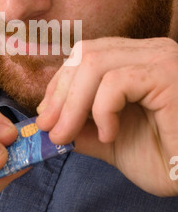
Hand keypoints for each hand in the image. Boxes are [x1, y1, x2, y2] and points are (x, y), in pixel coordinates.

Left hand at [37, 37, 177, 196]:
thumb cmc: (164, 160)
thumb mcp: (110, 140)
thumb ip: (81, 125)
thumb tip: (48, 119)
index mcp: (137, 59)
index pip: (85, 54)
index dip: (59, 83)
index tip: (46, 114)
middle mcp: (150, 51)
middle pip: (85, 54)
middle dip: (60, 94)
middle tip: (49, 128)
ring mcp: (160, 59)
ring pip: (94, 63)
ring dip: (72, 104)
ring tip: (68, 135)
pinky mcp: (167, 75)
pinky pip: (116, 82)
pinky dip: (102, 110)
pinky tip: (110, 134)